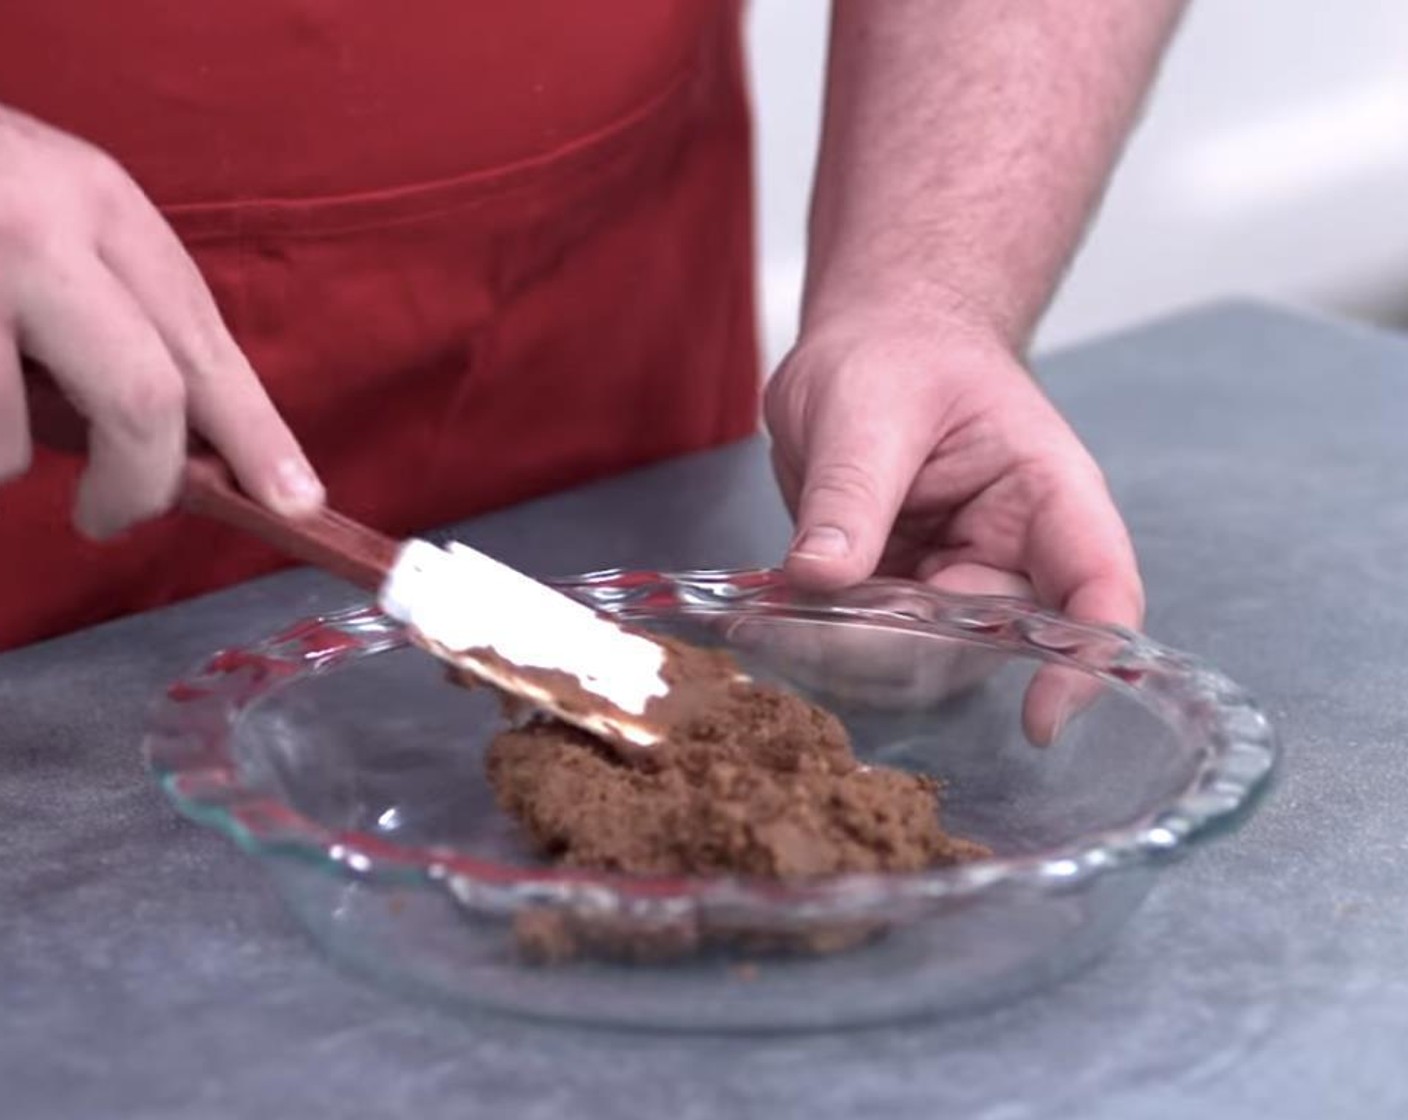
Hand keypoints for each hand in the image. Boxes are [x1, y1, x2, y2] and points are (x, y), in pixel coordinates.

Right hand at [0, 104, 321, 537]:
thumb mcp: (56, 218)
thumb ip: (122, 314)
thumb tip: (187, 448)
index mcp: (100, 205)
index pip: (204, 346)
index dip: (257, 439)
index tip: (297, 504)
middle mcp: (38, 234)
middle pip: (142, 402)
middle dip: (140, 484)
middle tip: (111, 516)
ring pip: (7, 444)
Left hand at [765, 307, 1142, 743]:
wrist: (869, 343)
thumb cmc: (897, 352)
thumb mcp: (868, 409)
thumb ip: (851, 494)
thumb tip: (821, 577)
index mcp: (1047, 497)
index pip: (1098, 591)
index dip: (1083, 661)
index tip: (1041, 719)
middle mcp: (1013, 551)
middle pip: (992, 641)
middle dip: (909, 652)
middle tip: (821, 636)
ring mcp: (955, 578)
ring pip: (925, 655)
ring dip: (855, 653)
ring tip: (780, 629)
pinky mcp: (900, 593)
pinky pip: (873, 639)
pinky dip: (824, 641)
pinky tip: (771, 625)